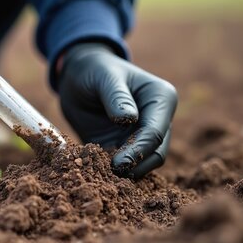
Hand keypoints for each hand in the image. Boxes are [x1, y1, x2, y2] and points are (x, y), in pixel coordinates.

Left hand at [58, 43, 176, 178]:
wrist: (80, 75)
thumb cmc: (95, 70)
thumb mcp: (104, 77)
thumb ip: (116, 96)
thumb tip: (129, 119)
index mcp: (161, 98)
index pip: (156, 132)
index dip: (139, 150)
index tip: (119, 163)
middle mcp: (158, 119)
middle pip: (156, 153)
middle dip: (135, 165)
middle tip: (110, 172)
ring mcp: (143, 135)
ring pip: (144, 164)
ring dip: (126, 171)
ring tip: (102, 171)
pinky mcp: (126, 147)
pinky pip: (126, 166)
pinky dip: (113, 171)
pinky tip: (97, 169)